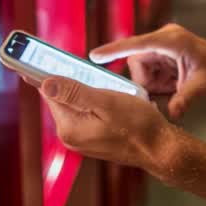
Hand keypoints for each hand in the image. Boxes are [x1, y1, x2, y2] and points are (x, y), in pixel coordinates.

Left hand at [36, 77, 175, 172]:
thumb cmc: (138, 125)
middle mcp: (70, 136)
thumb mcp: (106, 102)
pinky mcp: (92, 139)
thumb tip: (45, 82)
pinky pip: (86, 113)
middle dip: (75, 82)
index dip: (52, 72)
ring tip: (111, 89)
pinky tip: (113, 100)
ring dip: (88, 91)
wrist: (160, 148)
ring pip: (76, 104)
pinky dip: (95, 102)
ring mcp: (81, 139)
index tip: (54, 57)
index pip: (49, 92)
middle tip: (97, 75)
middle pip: (62, 97)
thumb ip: (74, 93)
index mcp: (69, 127)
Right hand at [90, 23, 205, 118]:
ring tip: (174, 87)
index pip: (137, 45)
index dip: (114, 50)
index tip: (94, 56)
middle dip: (145, 81)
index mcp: (171, 40)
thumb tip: (172, 114)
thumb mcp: (203, 86)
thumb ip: (185, 99)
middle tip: (165, 92)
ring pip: (140, 68)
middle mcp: (163, 39)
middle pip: (136, 62)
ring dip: (152, 83)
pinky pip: (147, 71)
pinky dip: (156, 82)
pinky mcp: (160, 53)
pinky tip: (173, 84)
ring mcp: (160, 45)